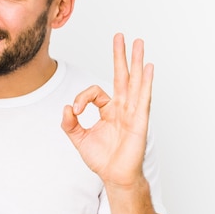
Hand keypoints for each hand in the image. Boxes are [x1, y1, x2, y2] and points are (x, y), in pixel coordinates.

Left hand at [61, 33, 152, 188]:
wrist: (115, 177)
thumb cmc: (102, 159)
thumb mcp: (79, 139)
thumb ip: (69, 124)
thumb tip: (65, 108)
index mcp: (109, 110)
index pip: (95, 92)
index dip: (82, 98)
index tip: (74, 112)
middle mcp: (122, 108)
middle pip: (122, 76)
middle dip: (121, 56)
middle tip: (121, 36)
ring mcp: (133, 112)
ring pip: (134, 82)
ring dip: (136, 62)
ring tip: (139, 43)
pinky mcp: (140, 121)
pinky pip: (143, 98)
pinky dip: (146, 82)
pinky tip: (148, 67)